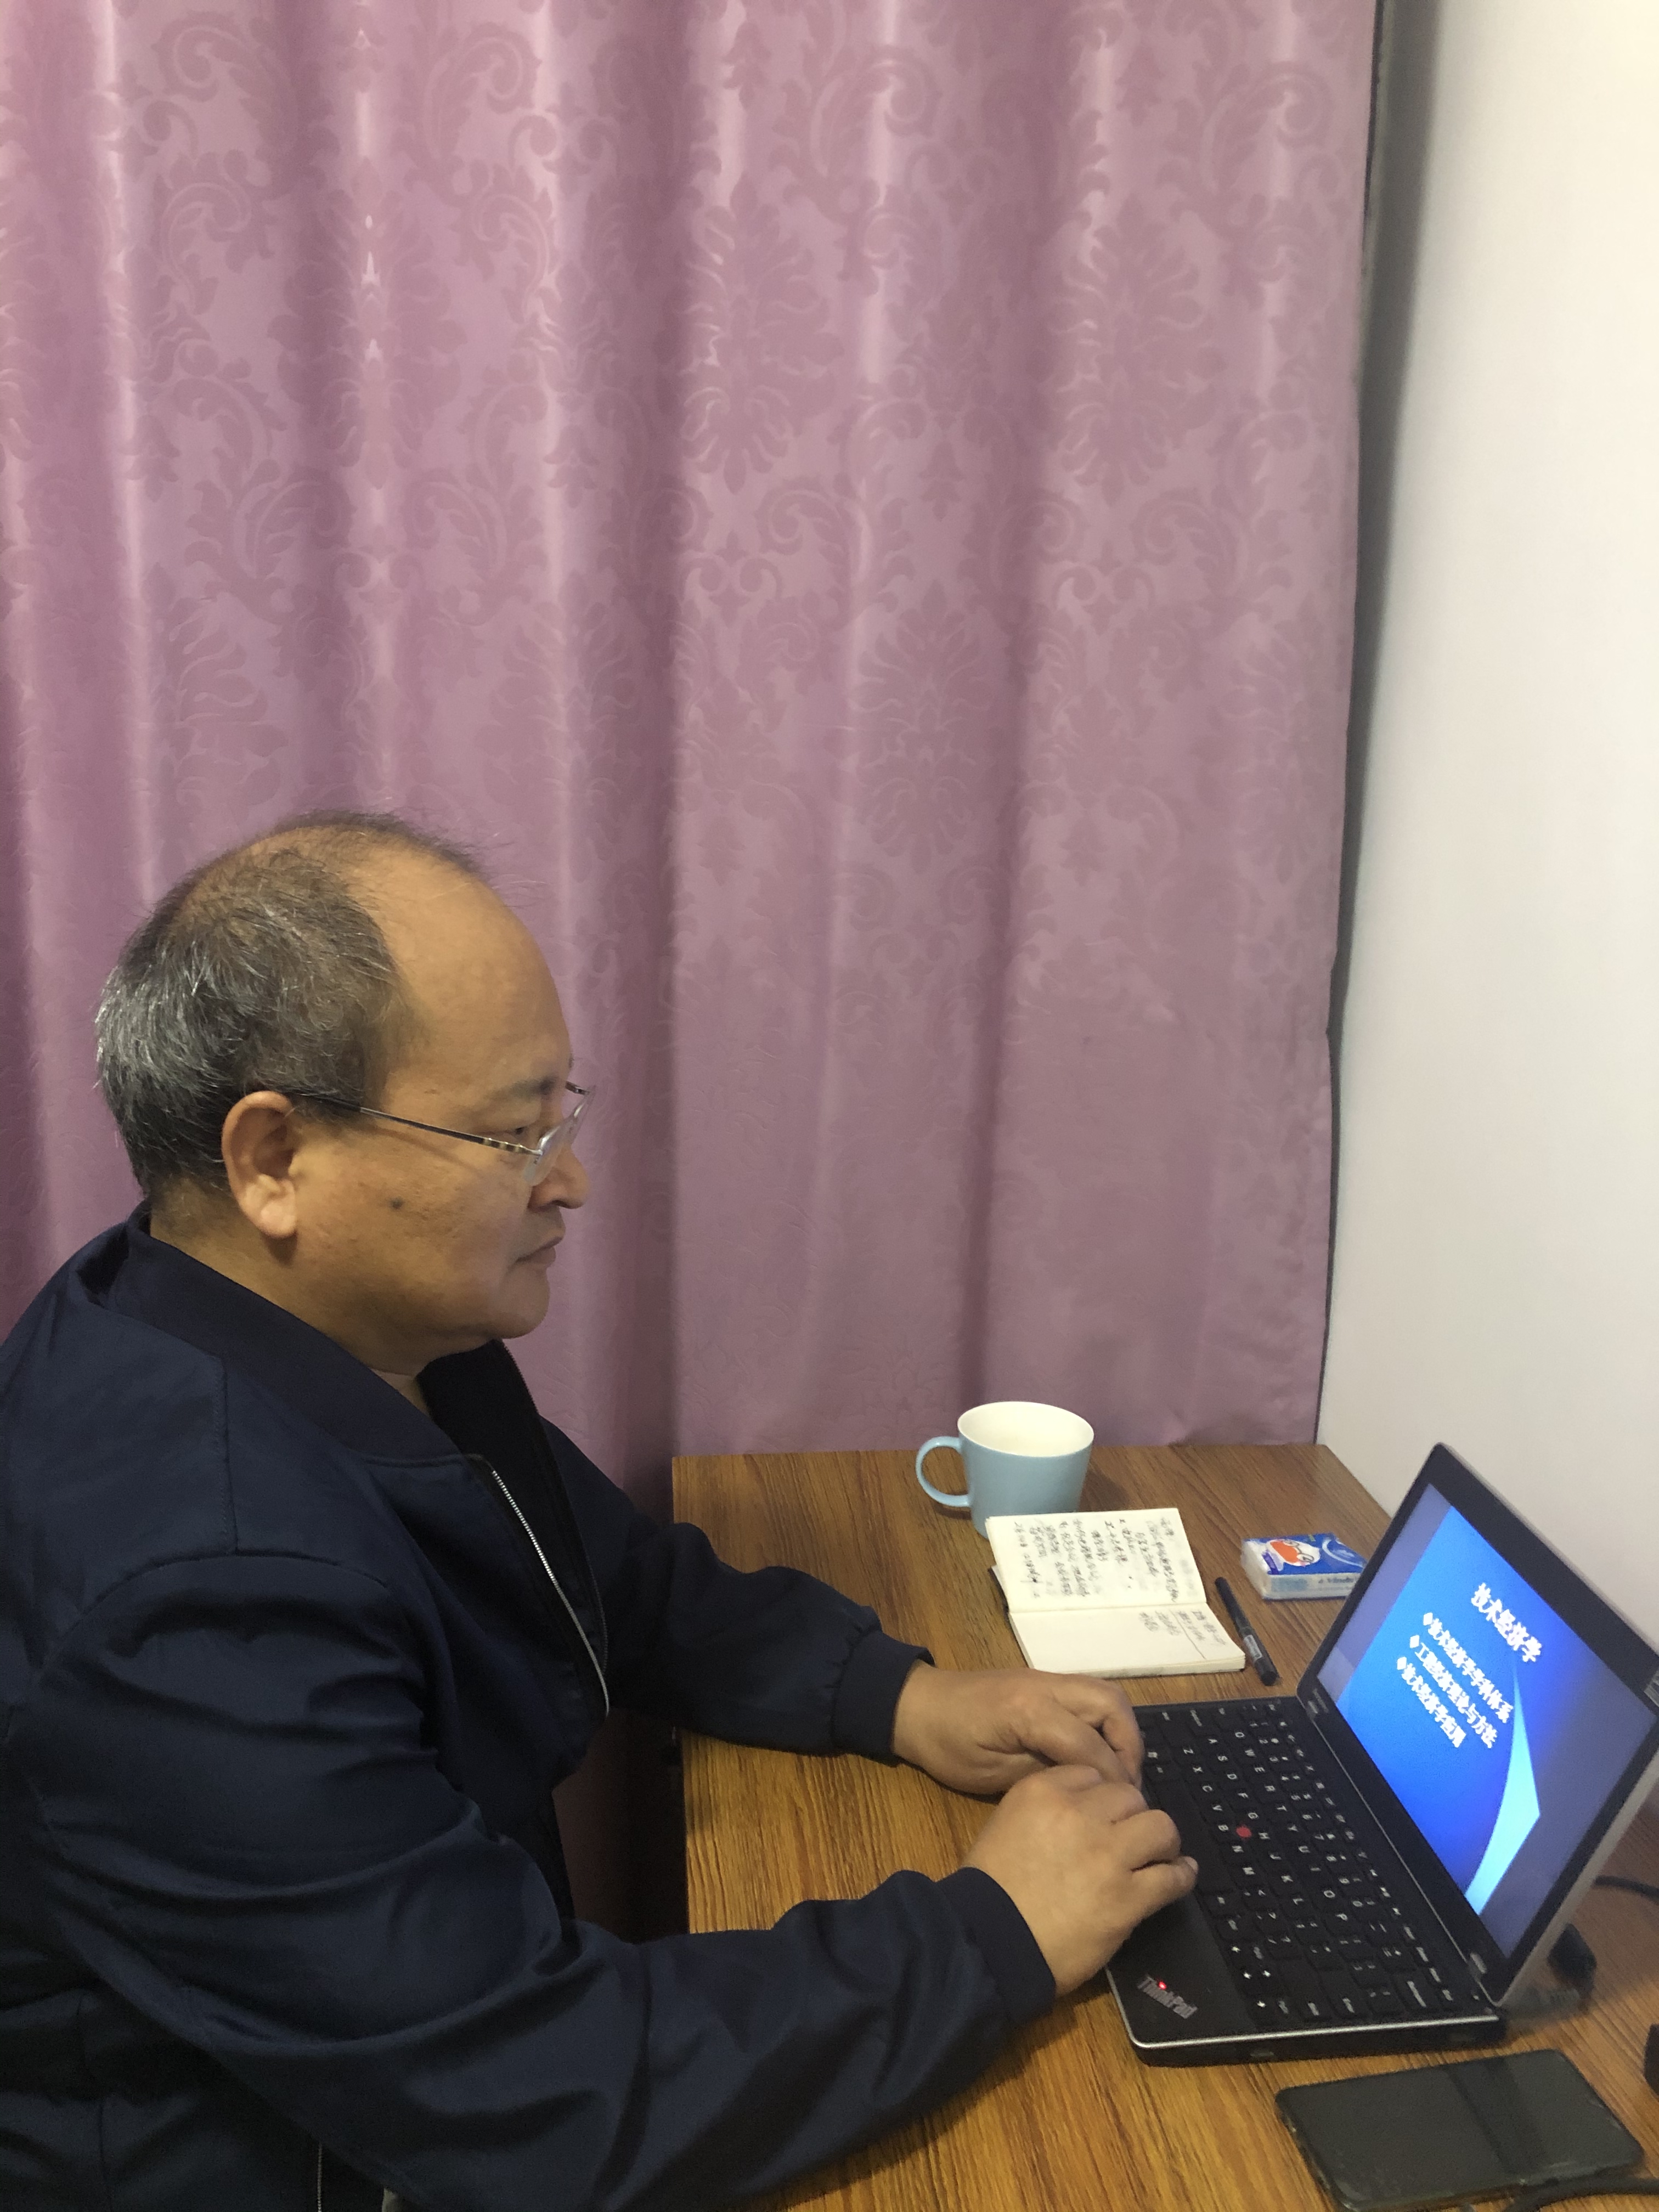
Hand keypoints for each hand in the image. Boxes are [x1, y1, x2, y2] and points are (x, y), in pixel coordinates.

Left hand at [890, 1662, 1143, 1796]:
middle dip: (1129, 1746)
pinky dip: (1105, 1724)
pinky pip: (1090, 1697)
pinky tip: (1099, 1756)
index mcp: (1029, 1710)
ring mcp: (1048, 1679)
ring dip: (1122, 1732)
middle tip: (1128, 1787)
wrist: (917, 1705)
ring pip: (1106, 1694)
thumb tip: (1087, 1789)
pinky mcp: (1045, 1683)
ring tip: (1119, 1773)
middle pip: (1111, 1703)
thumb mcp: (991, 1774)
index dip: (1111, 1778)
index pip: (1088, 1743)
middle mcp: (1047, 1686)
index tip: (1123, 1809)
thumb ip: (1043, 1775)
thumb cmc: (947, 1746)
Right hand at [965, 1765, 1196, 1994]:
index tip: (1102, 1815)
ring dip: (1161, 1841)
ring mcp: (1107, 1855)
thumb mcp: (1008, 1823)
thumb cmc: (992, 1887)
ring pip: (1160, 1827)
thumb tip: (1087, 1811)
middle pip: (1129, 1796)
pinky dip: (1181, 1874)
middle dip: (1131, 1816)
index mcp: (1044, 1791)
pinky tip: (1180, 1875)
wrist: (989, 1942)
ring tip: (1159, 1855)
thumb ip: (1047, 1807)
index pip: (1092, 1774)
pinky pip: (1172, 1876)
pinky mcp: (1128, 1897)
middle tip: (1128, 1839)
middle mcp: (1079, 1814)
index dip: (1102, 1797)